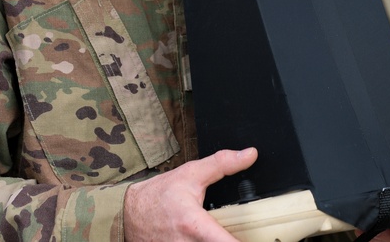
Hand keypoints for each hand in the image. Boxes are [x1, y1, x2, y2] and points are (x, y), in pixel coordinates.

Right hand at [123, 147, 256, 240]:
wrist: (128, 214)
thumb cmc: (158, 195)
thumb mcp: (191, 174)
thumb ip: (222, 164)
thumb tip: (250, 155)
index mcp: (193, 225)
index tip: (260, 238)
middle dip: (232, 239)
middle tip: (245, 231)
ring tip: (228, 232)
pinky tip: (208, 237)